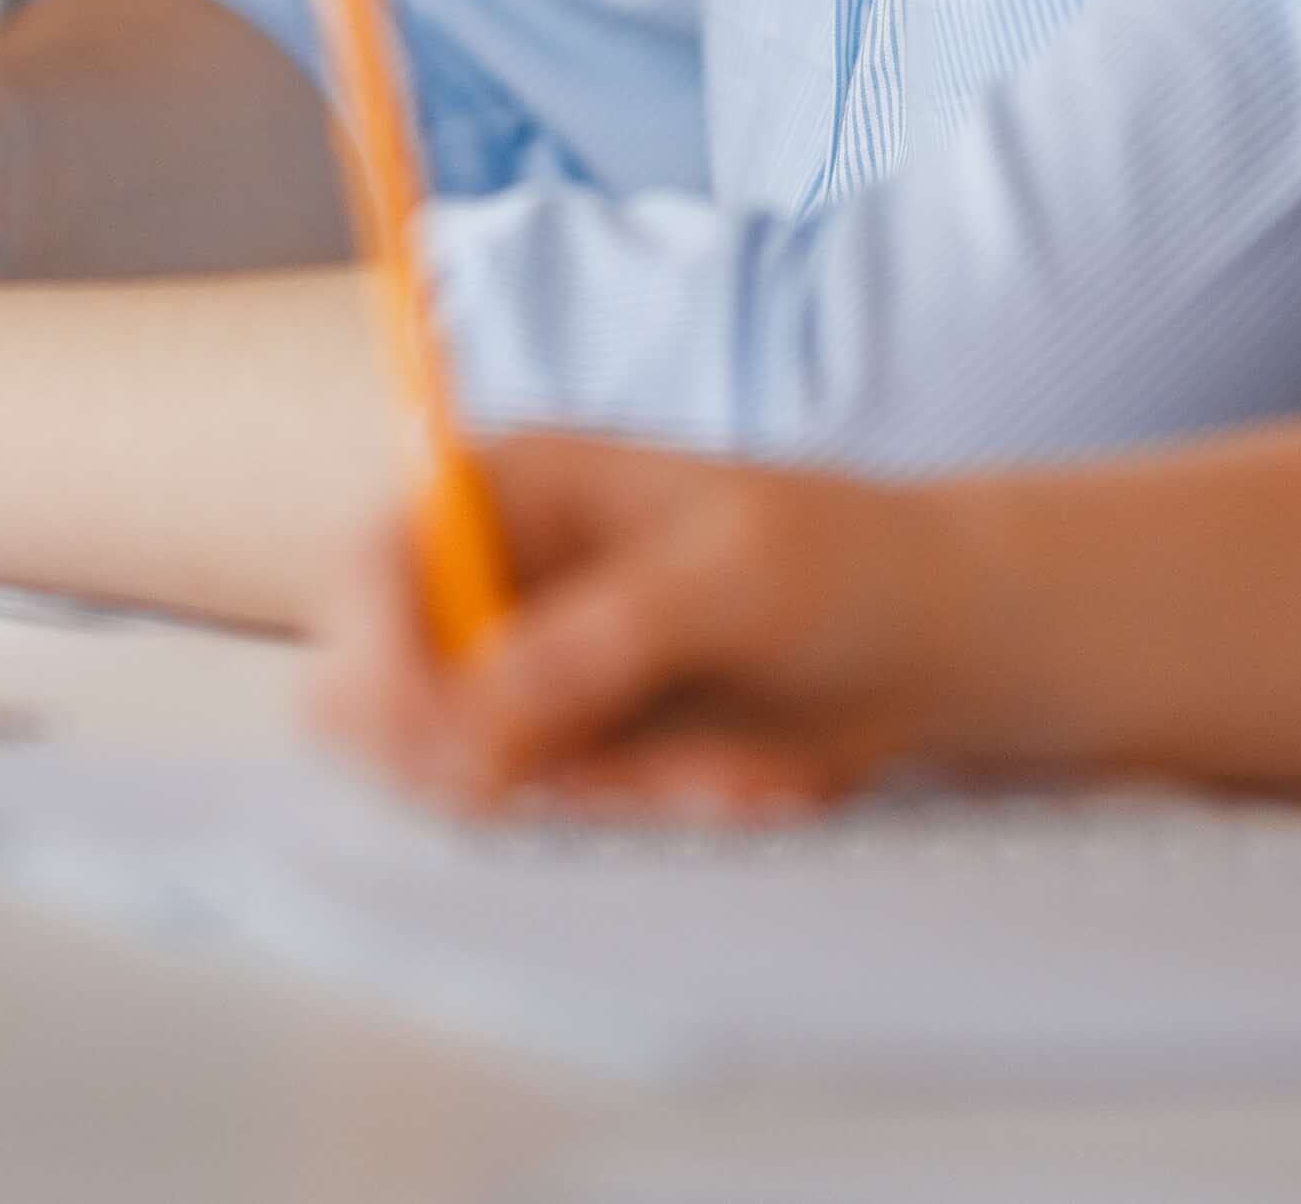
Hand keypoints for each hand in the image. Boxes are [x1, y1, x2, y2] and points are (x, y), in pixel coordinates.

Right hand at [311, 436, 979, 817]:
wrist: (930, 643)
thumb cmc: (839, 562)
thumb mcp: (729, 581)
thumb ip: (598, 641)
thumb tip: (474, 716)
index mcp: (508, 485)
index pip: (374, 565)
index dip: (381, 656)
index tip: (442, 743)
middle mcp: (492, 577)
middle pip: (371, 685)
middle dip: (459, 751)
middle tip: (579, 780)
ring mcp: (522, 672)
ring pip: (456, 771)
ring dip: (584, 791)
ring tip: (711, 770)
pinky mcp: (568, 751)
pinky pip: (544, 814)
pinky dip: (631, 814)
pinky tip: (727, 780)